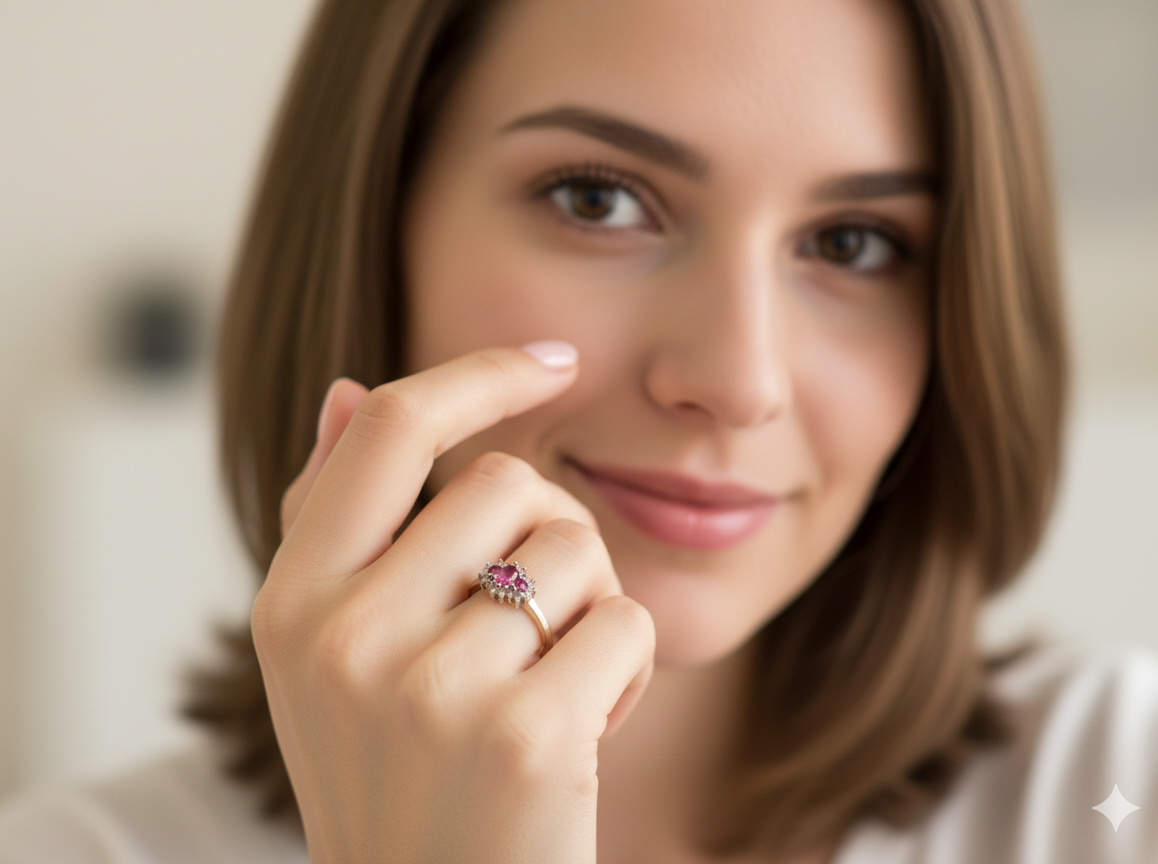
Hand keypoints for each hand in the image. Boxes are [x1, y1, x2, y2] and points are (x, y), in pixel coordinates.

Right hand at [253, 345, 656, 863]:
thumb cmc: (397, 772)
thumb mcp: (331, 650)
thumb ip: (335, 517)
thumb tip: (350, 390)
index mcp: (293, 600)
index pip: (393, 428)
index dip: (479, 374)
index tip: (553, 360)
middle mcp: (346, 636)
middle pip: (509, 482)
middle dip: (546, 537)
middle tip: (527, 624)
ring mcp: (432, 689)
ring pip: (577, 548)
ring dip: (587, 608)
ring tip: (543, 685)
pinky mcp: (527, 737)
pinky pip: (626, 623)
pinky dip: (626, 669)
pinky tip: (582, 730)